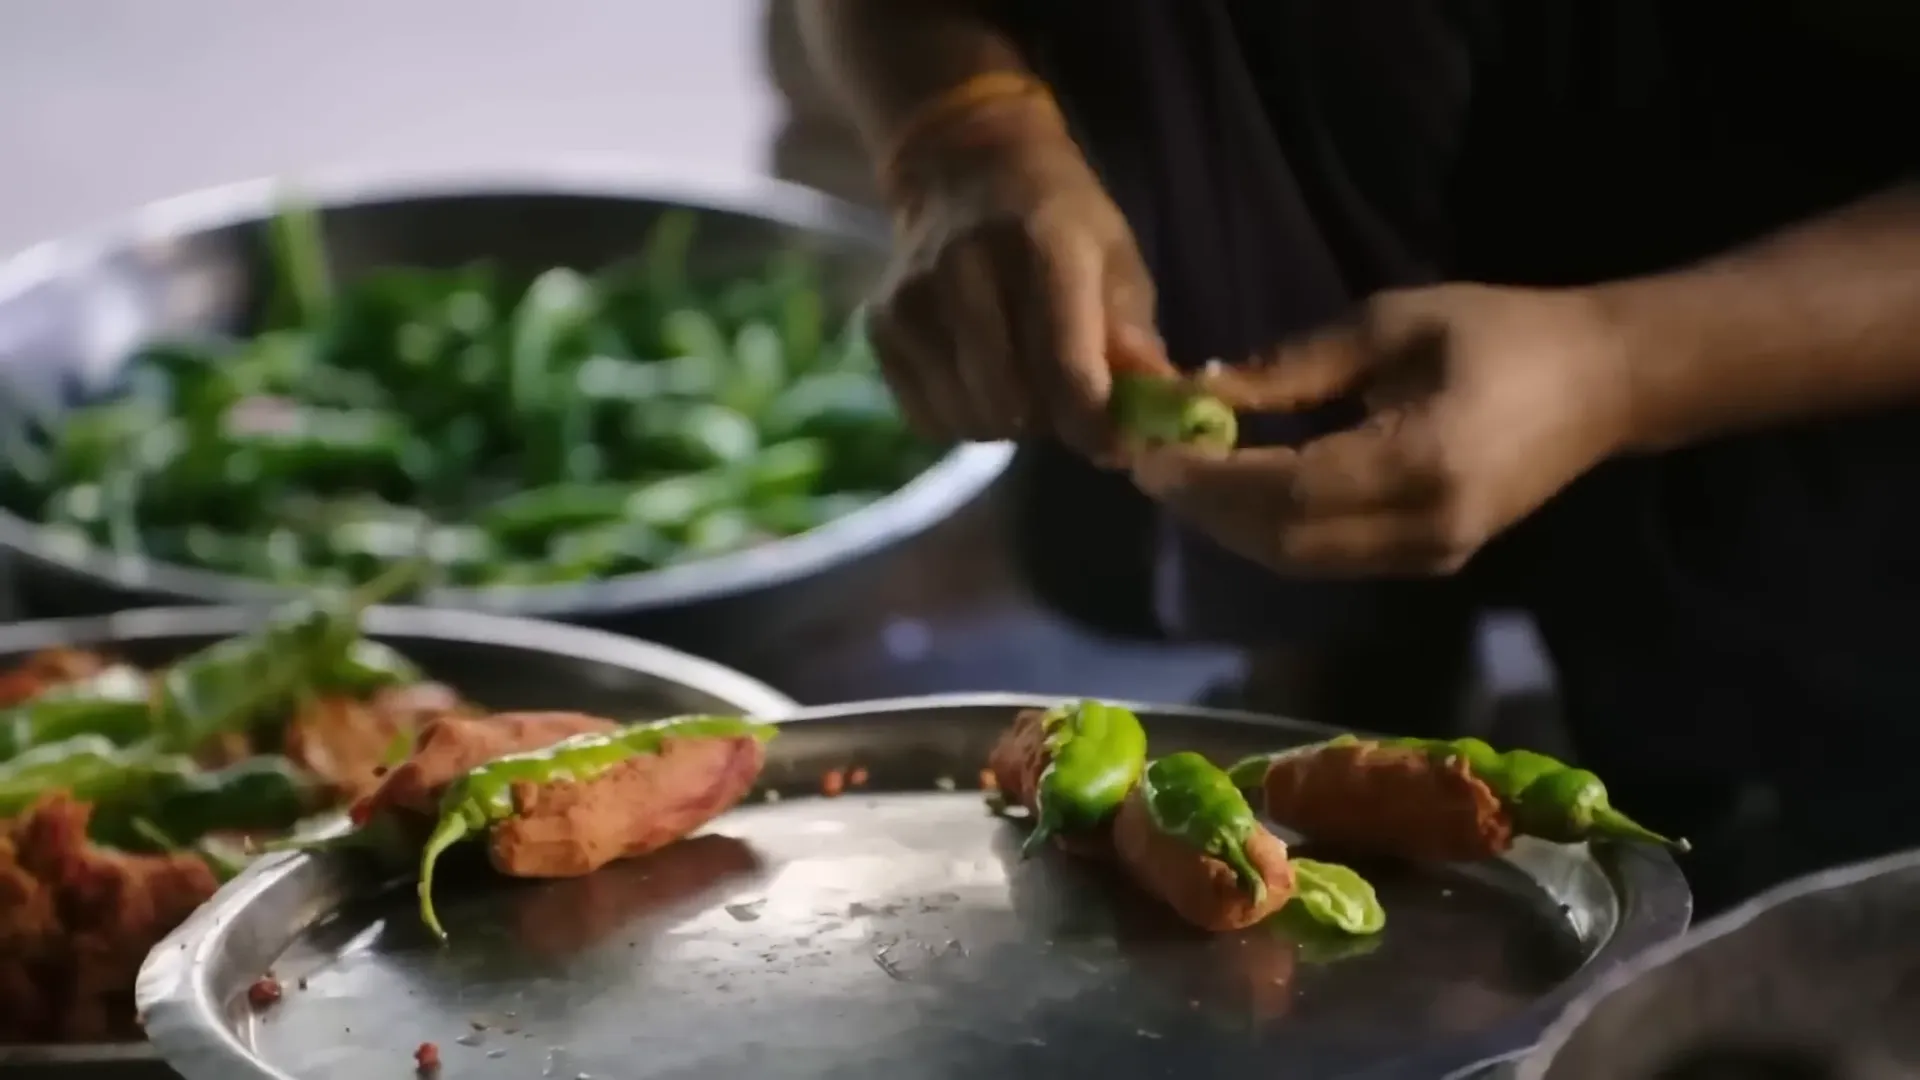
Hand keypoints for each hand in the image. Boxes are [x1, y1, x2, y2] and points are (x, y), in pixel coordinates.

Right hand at [867, 115, 1170, 456]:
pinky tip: (980, 380)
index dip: (1094, 425)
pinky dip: (962, 418)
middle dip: (1050, 424)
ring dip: (1005, 424)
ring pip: (968, 419)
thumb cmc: (1059, 218)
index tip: (1112, 442)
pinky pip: (927, 417)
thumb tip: (1151, 413)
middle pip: (1012, 404)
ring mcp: (915, 300)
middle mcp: (969, 270)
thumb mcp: (1115, 257)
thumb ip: (1132, 338)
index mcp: (1046, 247)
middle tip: (1066, 403)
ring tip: (1023, 385)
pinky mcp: (881, 325)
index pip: (1065, 368)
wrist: (964, 166)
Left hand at [1131, 284, 1635, 575]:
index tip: (1147, 450)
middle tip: (1148, 465)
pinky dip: (1272, 532)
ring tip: (1179, 479)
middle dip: (1206, 509)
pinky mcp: (1431, 562)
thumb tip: (1202, 393)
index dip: (1207, 479)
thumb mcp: (1392, 324)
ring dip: (1231, 527)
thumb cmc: (1503, 331)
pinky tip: (1237, 493)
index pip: (1284, 491)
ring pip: (1300, 561)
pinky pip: (1328, 559)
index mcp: (1419, 463)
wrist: (1606, 382)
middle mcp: (1421, 529)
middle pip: (1283, 541)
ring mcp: (1429, 557)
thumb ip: (1294, 367)